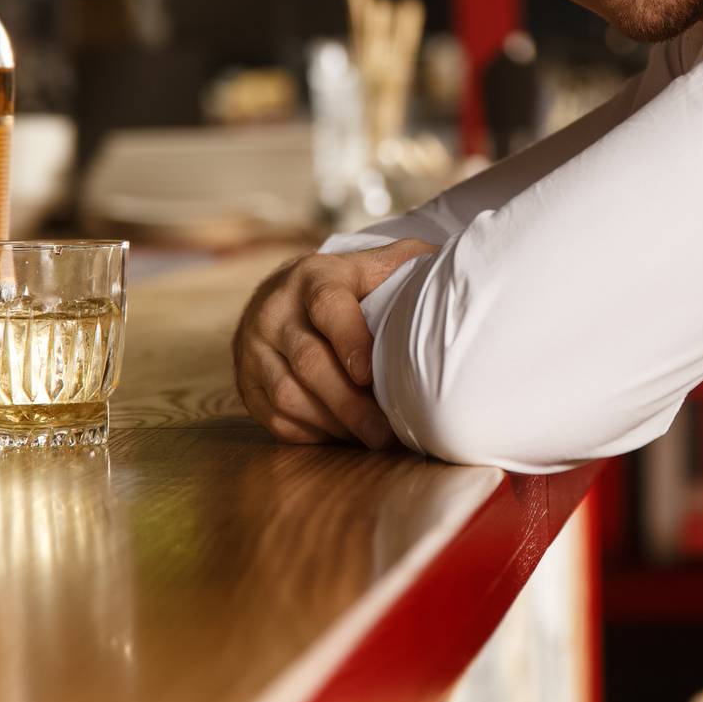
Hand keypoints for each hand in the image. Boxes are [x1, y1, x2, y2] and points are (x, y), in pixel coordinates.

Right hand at [231, 239, 436, 449]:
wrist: (284, 293)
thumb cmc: (348, 285)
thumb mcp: (374, 264)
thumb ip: (409, 264)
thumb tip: (456, 270)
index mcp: (313, 276)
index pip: (328, 307)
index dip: (350, 341)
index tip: (371, 374)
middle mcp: (275, 310)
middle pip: (309, 362)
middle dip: (350, 403)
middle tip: (384, 432)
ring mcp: (253, 348)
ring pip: (288, 395)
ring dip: (334, 423)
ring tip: (371, 437)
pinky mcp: (246, 381)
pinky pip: (275, 418)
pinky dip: (313, 433)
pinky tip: (343, 435)